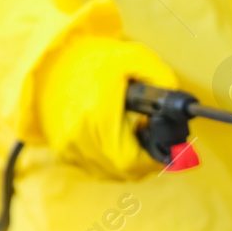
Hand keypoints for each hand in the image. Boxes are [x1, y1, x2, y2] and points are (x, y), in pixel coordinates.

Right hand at [37, 37, 177, 178]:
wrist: (49, 59)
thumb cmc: (94, 58)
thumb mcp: (134, 57)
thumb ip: (162, 79)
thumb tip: (181, 103)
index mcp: (97, 116)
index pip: (133, 161)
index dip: (153, 157)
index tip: (161, 140)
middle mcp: (79, 138)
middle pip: (125, 171)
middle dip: (144, 158)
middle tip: (149, 136)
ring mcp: (68, 148)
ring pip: (111, 173)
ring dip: (128, 161)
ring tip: (130, 134)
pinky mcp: (61, 152)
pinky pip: (95, 169)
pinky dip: (110, 160)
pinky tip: (113, 138)